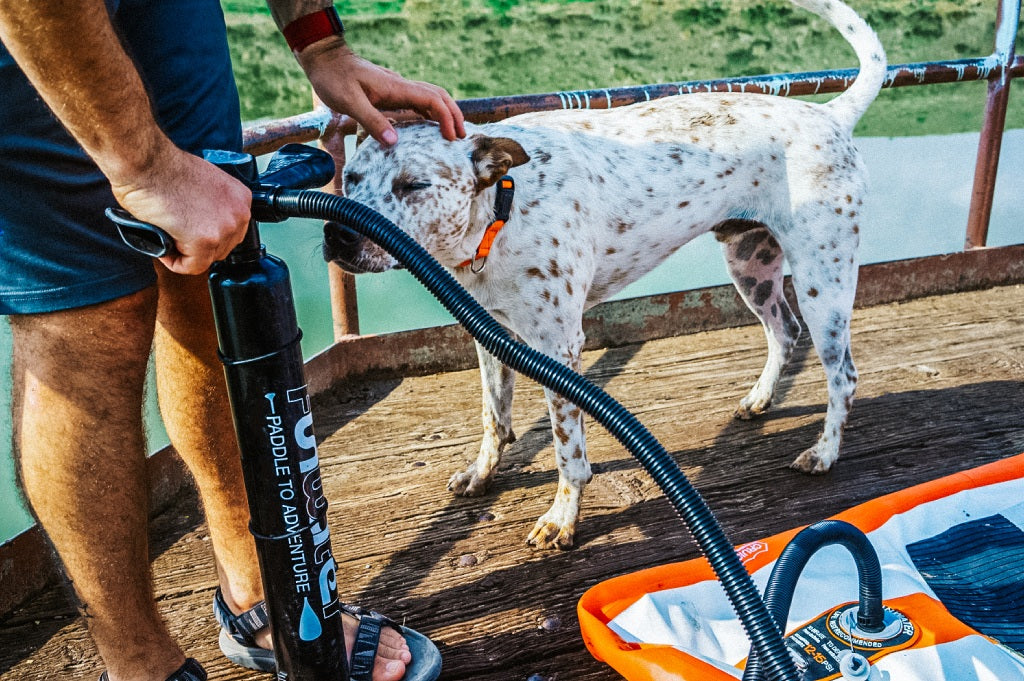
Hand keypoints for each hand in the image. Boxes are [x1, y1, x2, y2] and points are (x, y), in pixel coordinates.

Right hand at [109, 145, 251, 273]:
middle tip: (177, 236)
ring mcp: (224, 228)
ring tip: (169, 237)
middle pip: (222, 247)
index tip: (190, 232)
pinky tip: (164, 247)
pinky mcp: (205, 241)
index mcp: (240, 198)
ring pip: (207, 258)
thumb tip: (202, 221)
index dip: (208, 235)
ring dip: (186, 253)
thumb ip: (211, 205)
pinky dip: (175, 262)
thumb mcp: (203, 184)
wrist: (146, 162)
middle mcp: (239, 213)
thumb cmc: (164, 168)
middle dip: (199, 246)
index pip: (231, 232)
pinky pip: (191, 267)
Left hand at [298, 38, 465, 145]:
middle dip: (453, 115)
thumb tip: (394, 142)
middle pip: (438, 96)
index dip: (445, 118)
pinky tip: (430, 125)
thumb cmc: (334, 79)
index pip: (432, 99)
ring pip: (431, 96)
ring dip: (445, 112)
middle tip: (461, 137)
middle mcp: (401, 86)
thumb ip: (372, 121)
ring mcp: (397, 88)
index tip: (451, 137)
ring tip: (452, 132)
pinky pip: (418, 100)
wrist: (325, 60)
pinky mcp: (391, 92)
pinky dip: (430, 111)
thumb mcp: (349, 103)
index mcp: (396, 88)